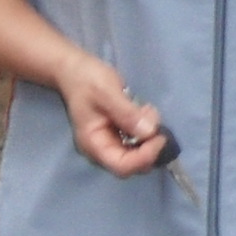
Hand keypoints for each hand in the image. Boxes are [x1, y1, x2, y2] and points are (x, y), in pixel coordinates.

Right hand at [50, 51, 164, 177]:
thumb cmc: (87, 80)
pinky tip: (144, 110)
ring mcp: (110, 142)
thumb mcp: (106, 92)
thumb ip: (127, 113)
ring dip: (149, 136)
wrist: (75, 69)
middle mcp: (102, 149)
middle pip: (132, 164)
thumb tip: (150, 132)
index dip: (144, 157)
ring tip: (147, 110)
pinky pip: (137, 141)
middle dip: (149, 146)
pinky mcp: (118, 134)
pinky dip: (146, 129)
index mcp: (94, 144)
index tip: (160, 137)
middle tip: (154, 120)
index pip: (122, 166)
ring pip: (137, 153)